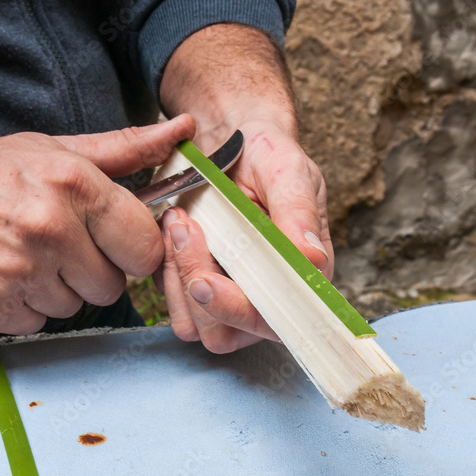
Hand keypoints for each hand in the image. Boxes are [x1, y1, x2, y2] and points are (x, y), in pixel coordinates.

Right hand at [0, 115, 193, 332]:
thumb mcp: (56, 150)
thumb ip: (125, 150)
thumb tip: (183, 131)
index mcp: (74, 186)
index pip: (145, 247)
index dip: (132, 249)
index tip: (115, 242)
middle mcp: (49, 229)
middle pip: (112, 286)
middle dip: (92, 270)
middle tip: (60, 245)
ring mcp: (19, 272)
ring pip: (75, 308)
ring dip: (57, 290)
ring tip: (27, 256)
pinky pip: (38, 323)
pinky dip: (25, 306)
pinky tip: (6, 274)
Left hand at [155, 117, 331, 352]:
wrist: (234, 141)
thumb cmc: (269, 156)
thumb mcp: (289, 171)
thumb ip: (299, 212)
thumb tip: (311, 258)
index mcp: (299, 281)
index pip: (271, 322)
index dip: (235, 311)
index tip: (204, 282)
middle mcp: (263, 299)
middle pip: (222, 334)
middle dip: (195, 285)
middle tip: (184, 228)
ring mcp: (225, 298)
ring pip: (190, 324)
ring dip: (175, 276)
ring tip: (177, 220)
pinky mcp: (192, 287)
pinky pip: (169, 299)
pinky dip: (163, 266)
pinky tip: (170, 224)